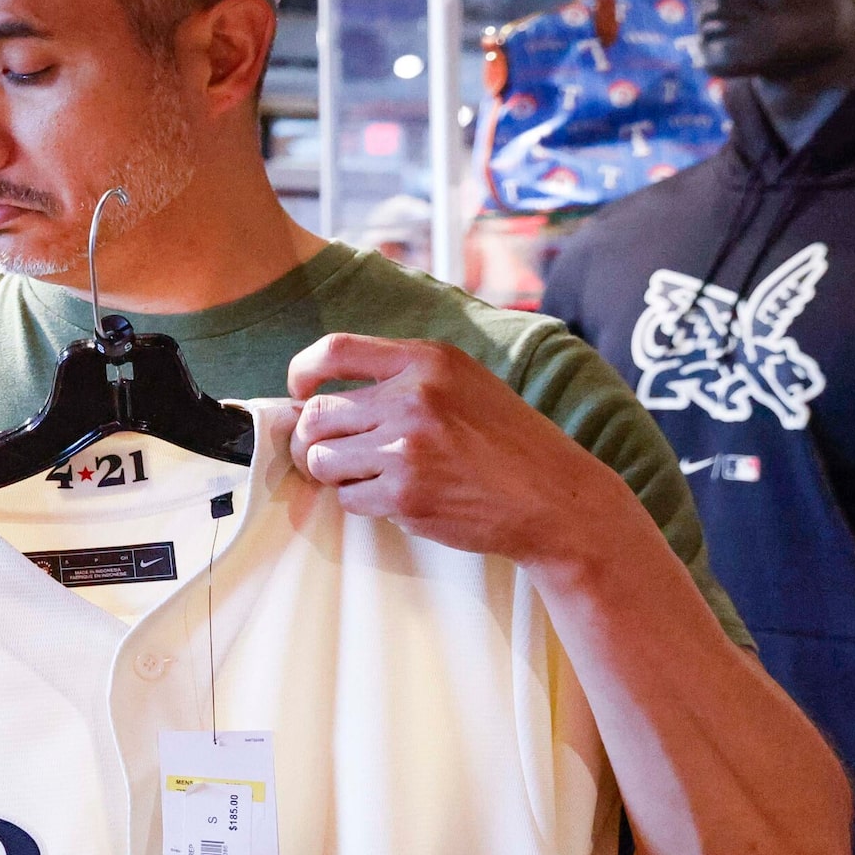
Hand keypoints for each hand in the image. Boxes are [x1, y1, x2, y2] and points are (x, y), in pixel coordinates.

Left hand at [285, 335, 625, 570]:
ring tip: (365, 476)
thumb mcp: (464, 384)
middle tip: (327, 454)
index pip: (334, 351)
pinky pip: (348, 499)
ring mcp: (406, 447)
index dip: (302, 373)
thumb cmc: (508, 444)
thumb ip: (402, 379)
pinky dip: (362, 503)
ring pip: (321, 460)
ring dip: (333, 474)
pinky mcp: (405, 494)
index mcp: (427, 361)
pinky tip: (396, 498)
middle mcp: (413, 398)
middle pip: (315, 417)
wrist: (556, 500)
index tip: (299, 392)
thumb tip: (322, 393)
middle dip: (310, 440)